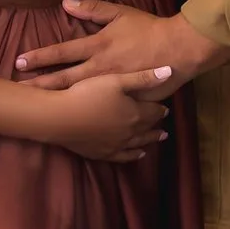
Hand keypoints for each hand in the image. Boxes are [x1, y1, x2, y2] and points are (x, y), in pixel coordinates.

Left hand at [15, 0, 229, 96]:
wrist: (178, 50)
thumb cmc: (149, 30)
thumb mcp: (120, 14)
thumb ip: (93, 10)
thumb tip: (65, 3)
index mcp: (97, 46)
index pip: (61, 52)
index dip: (39, 57)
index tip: (19, 62)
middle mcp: (99, 68)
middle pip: (63, 79)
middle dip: (39, 85)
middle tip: (17, 91)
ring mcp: (110, 87)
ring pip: (78, 97)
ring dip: (55, 101)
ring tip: (36, 109)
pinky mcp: (123, 101)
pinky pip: (102, 110)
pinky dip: (86, 117)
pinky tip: (72, 125)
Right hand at [45, 67, 174, 162]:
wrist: (60, 118)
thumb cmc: (88, 94)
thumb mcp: (116, 80)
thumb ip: (143, 78)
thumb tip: (170, 72)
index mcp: (135, 114)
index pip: (153, 112)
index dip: (159, 109)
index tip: (165, 108)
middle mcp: (129, 132)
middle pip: (147, 128)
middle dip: (156, 124)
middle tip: (165, 123)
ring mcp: (116, 145)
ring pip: (138, 143)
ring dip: (150, 139)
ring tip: (160, 138)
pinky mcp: (101, 153)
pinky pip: (123, 156)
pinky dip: (133, 155)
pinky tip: (138, 155)